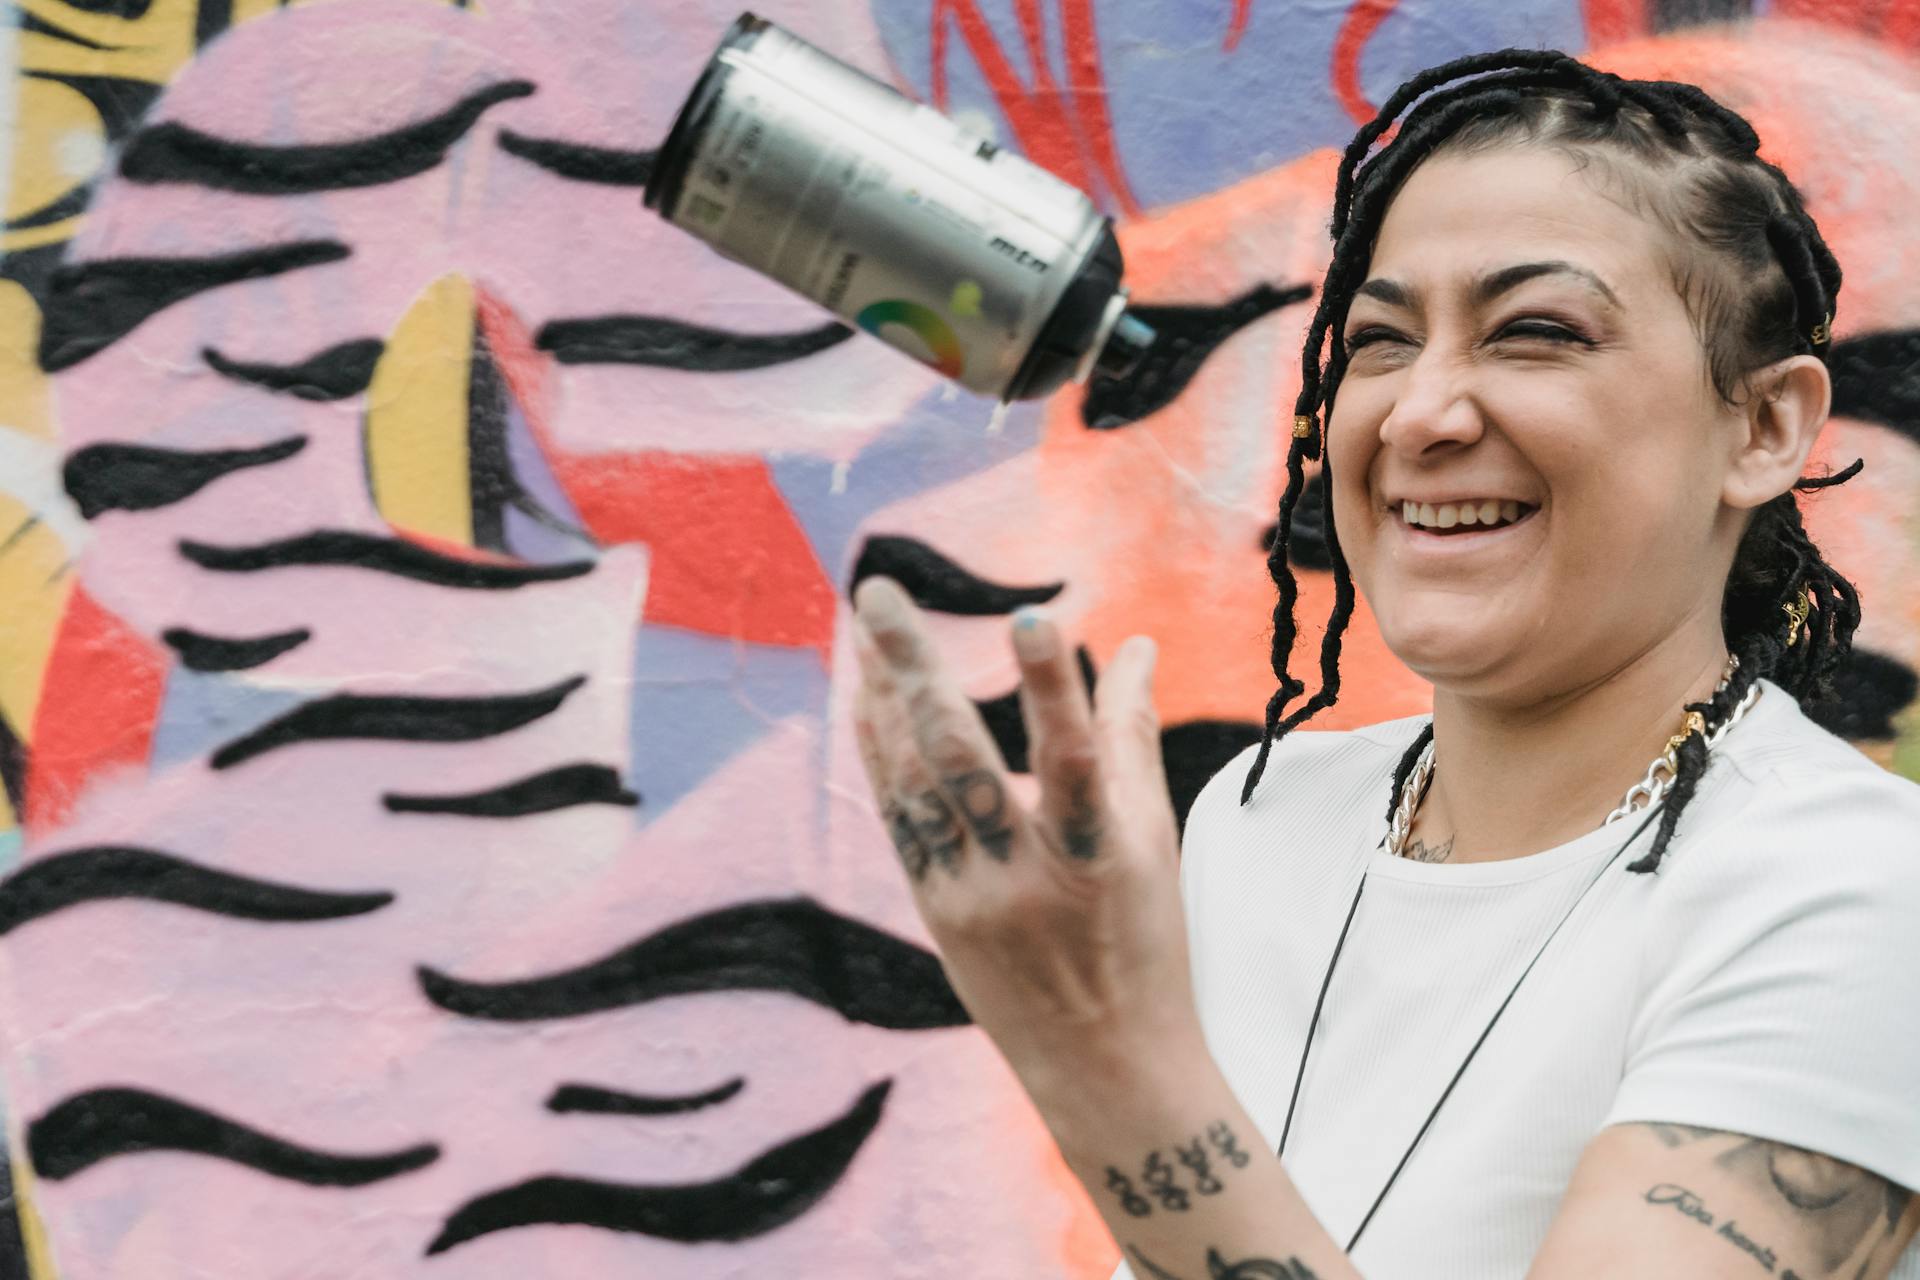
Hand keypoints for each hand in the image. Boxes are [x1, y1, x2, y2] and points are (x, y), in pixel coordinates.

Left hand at [849, 576, 1201, 1093]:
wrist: (1104, 1065)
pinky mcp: (934, 911)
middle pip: (960, 761)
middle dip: (915, 669)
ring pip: (913, 785)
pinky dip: (881, 753)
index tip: (1031, 615)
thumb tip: (1139, 644)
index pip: (1073, 761)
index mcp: (1098, 858)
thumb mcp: (1153, 843)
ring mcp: (969, 898)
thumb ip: (1131, 737)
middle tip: (877, 592)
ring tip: (865, 625)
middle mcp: (1025, 878)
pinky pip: (898, 818)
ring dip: (883, 698)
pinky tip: (866, 699)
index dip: (1053, 688)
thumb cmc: (1145, 942)